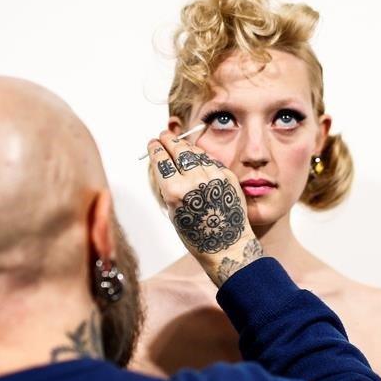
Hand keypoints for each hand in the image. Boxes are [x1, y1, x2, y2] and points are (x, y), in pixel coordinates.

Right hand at [147, 130, 263, 286]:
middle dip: (169, 140)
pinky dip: (201, 158)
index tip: (153, 143)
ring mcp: (214, 176)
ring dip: (185, 147)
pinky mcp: (228, 176)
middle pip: (178, 149)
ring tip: (179, 144)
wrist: (227, 245)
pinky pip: (210, 161)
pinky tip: (197, 159)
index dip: (155, 149)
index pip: (161, 160)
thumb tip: (165, 164)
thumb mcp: (174, 211)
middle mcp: (194, 180)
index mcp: (175, 191)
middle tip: (164, 135)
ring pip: (195, 152)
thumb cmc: (196, 234)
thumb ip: (169, 186)